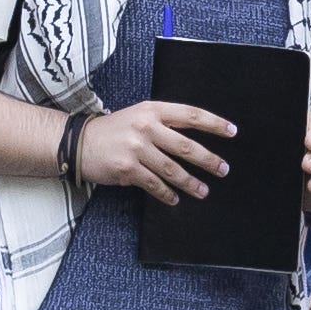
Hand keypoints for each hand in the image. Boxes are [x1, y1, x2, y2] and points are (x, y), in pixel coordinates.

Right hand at [77, 101, 235, 204]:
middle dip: (208, 160)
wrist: (78, 142)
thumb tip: (196, 139)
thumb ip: (165, 123)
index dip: (214, 124)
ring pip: (172, 169)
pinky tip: (175, 199)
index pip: (191, 115)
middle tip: (223, 169)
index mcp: (153, 110)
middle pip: (186, 146)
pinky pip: (154, 185)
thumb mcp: (139, 115)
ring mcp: (136, 148)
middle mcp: (146, 127)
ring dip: (191, 183)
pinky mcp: (127, 169)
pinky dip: (167, 194)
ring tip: (203, 191)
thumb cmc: (114, 130)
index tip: (232, 132)